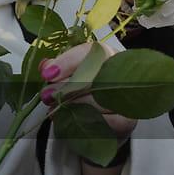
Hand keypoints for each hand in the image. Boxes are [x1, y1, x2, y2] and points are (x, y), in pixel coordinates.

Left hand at [40, 43, 136, 174]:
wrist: (100, 122)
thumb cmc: (82, 92)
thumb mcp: (67, 75)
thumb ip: (57, 68)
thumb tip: (46, 66)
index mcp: (106, 55)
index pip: (92, 52)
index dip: (68, 62)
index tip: (48, 73)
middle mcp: (121, 72)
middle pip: (96, 76)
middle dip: (66, 87)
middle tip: (48, 94)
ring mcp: (126, 97)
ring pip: (100, 99)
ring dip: (73, 105)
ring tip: (56, 108)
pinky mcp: (127, 120)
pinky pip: (106, 121)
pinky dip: (85, 121)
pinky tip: (70, 119)